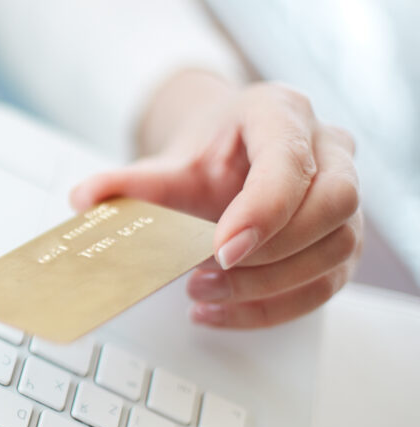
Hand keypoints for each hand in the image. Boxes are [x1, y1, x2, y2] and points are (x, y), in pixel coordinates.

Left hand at [70, 71, 361, 328]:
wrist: (226, 153)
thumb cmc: (207, 153)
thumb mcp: (164, 164)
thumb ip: (124, 182)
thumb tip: (82, 198)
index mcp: (281, 113)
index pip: (291, 162)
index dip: (263, 210)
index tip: (221, 250)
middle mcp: (328, 147)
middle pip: (334, 205)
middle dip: (273, 254)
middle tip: (207, 277)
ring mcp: (343, 194)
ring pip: (338, 246)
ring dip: (271, 286)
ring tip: (205, 295)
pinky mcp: (341, 238)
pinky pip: (327, 283)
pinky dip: (275, 308)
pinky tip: (222, 312)